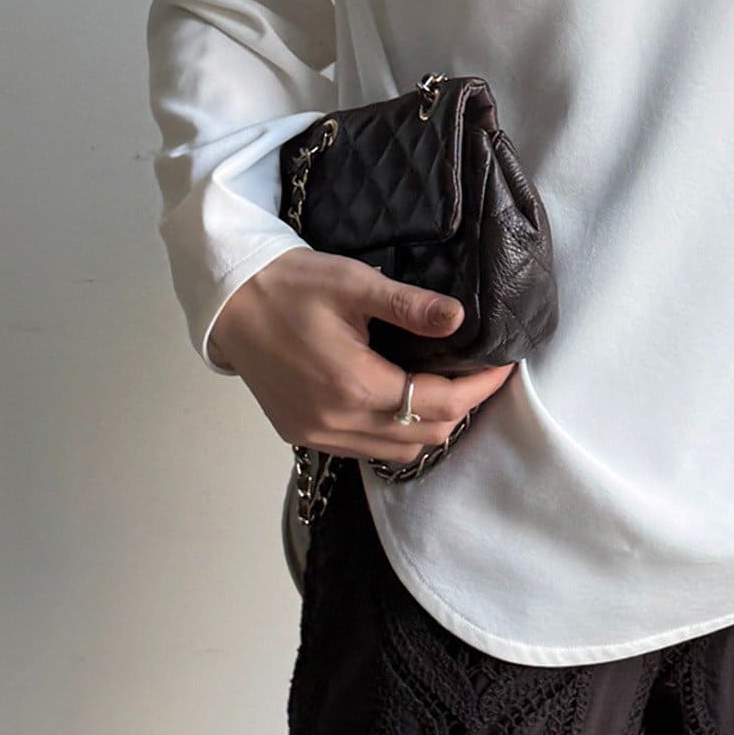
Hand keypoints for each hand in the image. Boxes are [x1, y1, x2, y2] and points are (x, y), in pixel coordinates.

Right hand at [208, 248, 517, 464]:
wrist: (230, 300)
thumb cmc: (290, 284)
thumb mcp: (355, 284)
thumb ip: (409, 306)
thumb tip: (458, 319)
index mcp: (354, 386)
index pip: (440, 404)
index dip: (479, 388)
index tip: (503, 367)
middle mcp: (337, 422)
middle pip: (424, 436)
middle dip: (461, 408)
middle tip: (479, 374)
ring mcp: (317, 434)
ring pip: (397, 451)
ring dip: (429, 426)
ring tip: (447, 387)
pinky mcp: (302, 433)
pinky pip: (365, 448)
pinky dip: (394, 433)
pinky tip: (402, 401)